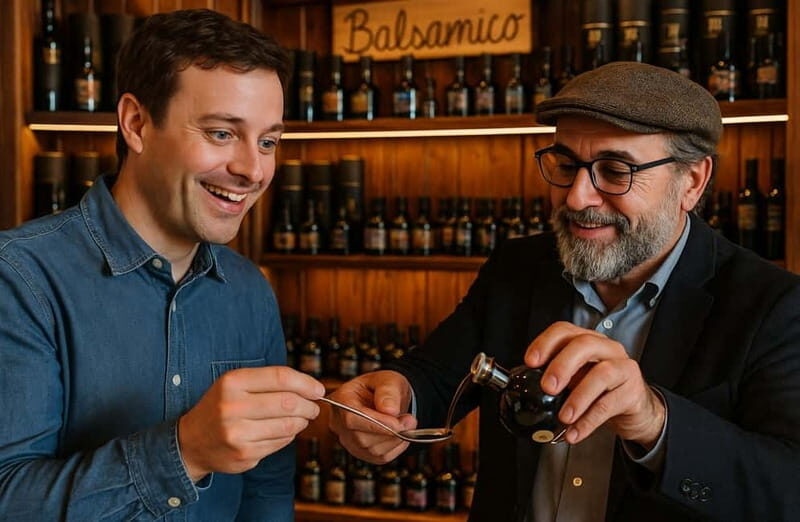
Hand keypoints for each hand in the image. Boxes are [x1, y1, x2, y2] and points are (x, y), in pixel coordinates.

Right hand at [178, 366, 324, 481]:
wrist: (191, 442)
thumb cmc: (221, 407)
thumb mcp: (236, 384)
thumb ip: (269, 382)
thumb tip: (311, 388)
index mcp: (232, 383)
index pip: (280, 377)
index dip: (306, 383)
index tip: (318, 389)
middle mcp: (232, 407)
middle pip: (288, 403)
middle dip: (309, 405)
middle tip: (313, 407)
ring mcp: (237, 434)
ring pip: (288, 426)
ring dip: (302, 422)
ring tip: (301, 419)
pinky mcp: (244, 455)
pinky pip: (280, 443)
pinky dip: (288, 437)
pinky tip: (283, 432)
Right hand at [328, 370, 415, 463]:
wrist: (386, 400)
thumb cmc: (383, 387)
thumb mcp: (387, 379)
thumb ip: (388, 391)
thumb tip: (389, 410)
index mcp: (341, 400)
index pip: (351, 419)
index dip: (375, 424)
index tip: (397, 422)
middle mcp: (340, 423)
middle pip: (362, 438)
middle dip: (390, 432)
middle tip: (410, 420)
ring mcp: (349, 441)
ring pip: (373, 450)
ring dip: (395, 439)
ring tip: (406, 423)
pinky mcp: (362, 453)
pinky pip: (381, 457)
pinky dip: (396, 447)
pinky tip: (401, 433)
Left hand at [525, 321, 664, 448]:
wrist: (633, 411)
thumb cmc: (599, 391)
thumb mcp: (574, 379)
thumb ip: (554, 378)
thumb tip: (522, 388)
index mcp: (587, 341)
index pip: (564, 331)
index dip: (545, 343)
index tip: (530, 361)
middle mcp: (607, 349)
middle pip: (584, 345)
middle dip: (562, 365)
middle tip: (547, 387)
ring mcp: (623, 367)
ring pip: (602, 374)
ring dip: (578, 398)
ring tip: (564, 417)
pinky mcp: (633, 391)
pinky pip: (610, 404)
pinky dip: (589, 421)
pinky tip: (575, 432)